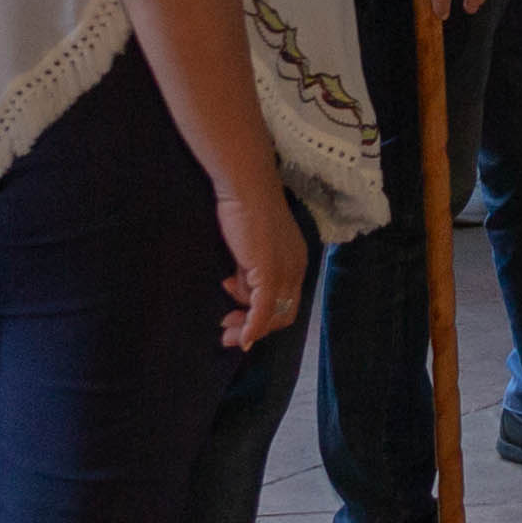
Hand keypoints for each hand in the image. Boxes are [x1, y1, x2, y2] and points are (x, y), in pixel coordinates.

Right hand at [218, 181, 310, 348]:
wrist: (245, 187)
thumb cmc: (244, 208)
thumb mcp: (249, 247)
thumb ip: (248, 270)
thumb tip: (236, 291)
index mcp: (296, 261)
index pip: (287, 302)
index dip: (264, 317)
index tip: (237, 318)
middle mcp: (296, 269)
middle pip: (283, 314)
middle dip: (256, 328)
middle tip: (229, 332)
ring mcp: (285, 272)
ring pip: (272, 315)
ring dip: (248, 327)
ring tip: (225, 322)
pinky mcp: (269, 273)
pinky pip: (263, 309)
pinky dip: (252, 326)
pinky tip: (240, 336)